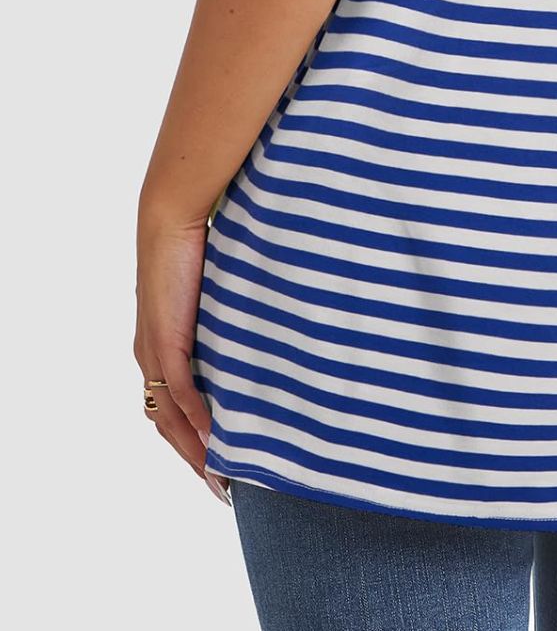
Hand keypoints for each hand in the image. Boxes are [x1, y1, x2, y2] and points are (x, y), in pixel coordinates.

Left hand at [133, 210, 229, 504]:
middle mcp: (149, 356)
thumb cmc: (197, 243)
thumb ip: (226, 320)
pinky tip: (216, 435)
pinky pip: (180, 389)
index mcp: (158, 347)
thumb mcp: (214, 294)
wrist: (171, 214)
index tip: (221, 465)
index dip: (191, 440)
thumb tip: (261, 329)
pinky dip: (196, 416)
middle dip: (195, 459)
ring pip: (169, 416)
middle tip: (224, 489)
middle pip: (166, 425)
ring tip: (222, 476)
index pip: (170, 409)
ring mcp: (154, 350)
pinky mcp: (165, 337)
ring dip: (195, 449)